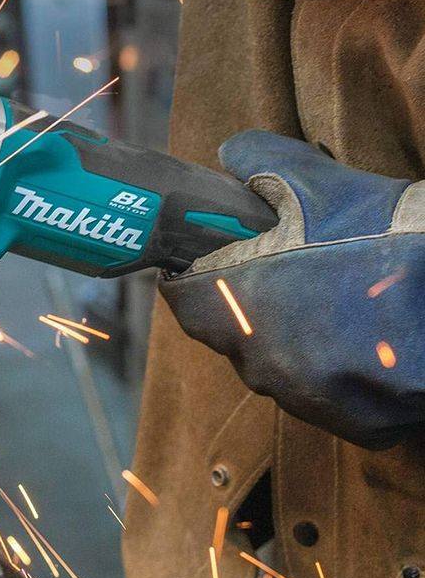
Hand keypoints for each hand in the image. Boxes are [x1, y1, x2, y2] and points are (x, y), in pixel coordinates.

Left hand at [159, 130, 424, 448]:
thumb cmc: (390, 238)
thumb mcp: (322, 184)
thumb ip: (262, 163)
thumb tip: (231, 154)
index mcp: (242, 308)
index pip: (186, 300)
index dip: (195, 275)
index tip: (211, 261)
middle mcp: (265, 364)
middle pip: (231, 333)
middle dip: (247, 303)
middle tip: (282, 276)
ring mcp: (309, 399)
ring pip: (275, 366)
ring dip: (289, 339)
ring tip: (328, 304)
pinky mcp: (355, 424)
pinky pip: (321, 395)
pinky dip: (330, 371)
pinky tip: (359, 339)